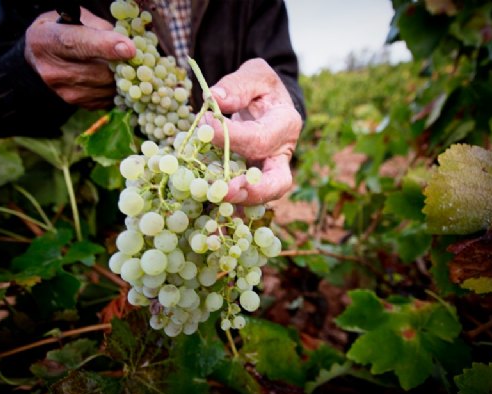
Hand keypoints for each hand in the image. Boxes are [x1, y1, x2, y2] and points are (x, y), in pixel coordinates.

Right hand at [24, 8, 135, 109]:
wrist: (42, 54)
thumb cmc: (64, 29)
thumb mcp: (77, 18)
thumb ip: (100, 29)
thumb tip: (127, 47)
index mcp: (46, 40)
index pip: (79, 44)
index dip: (106, 47)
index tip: (130, 49)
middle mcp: (51, 69)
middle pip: (99, 71)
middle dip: (122, 64)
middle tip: (134, 57)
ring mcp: (62, 90)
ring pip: (106, 87)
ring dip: (121, 78)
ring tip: (123, 65)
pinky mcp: (75, 102)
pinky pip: (106, 98)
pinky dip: (116, 89)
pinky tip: (114, 77)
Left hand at [204, 58, 301, 205]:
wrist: (268, 103)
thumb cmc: (262, 89)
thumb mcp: (256, 75)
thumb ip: (238, 85)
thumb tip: (215, 99)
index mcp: (286, 124)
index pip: (259, 137)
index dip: (232, 137)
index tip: (205, 128)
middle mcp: (282, 154)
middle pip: (277, 182)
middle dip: (251, 190)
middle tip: (222, 192)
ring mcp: (270, 172)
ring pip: (263, 198)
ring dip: (238, 204)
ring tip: (212, 202)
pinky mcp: (257, 182)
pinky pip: (247, 201)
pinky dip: (232, 211)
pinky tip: (213, 221)